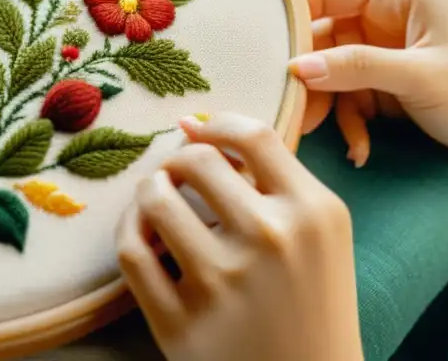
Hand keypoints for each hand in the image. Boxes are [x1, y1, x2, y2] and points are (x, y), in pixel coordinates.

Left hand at [115, 113, 362, 360]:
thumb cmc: (311, 306)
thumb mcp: (319, 235)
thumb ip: (272, 178)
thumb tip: (191, 124)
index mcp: (314, 212)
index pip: (254, 134)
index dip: (216, 124)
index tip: (200, 132)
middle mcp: (271, 240)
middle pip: (198, 160)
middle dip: (178, 160)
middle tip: (177, 175)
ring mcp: (223, 283)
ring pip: (156, 199)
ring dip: (149, 190)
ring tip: (158, 199)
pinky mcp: (181, 324)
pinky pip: (132, 251)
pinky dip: (128, 230)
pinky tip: (141, 232)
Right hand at [290, 0, 447, 167]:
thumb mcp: (417, 78)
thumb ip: (353, 67)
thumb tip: (295, 68)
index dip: (290, 17)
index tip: (259, 50)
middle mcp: (386, 10)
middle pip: (321, 34)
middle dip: (306, 74)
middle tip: (287, 108)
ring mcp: (385, 45)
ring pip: (329, 68)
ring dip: (325, 104)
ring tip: (313, 134)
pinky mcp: (387, 77)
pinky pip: (349, 92)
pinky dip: (349, 119)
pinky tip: (359, 148)